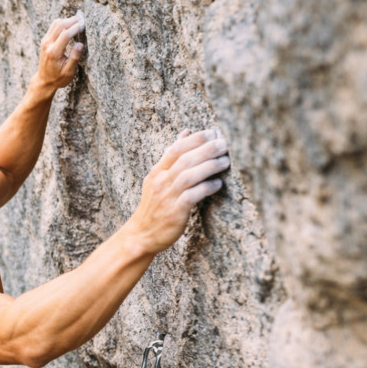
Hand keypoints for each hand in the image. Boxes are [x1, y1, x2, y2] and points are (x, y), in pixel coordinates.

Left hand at [30, 13, 85, 95]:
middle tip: (83, 19)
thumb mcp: (69, 72)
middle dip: (72, 21)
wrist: (44, 80)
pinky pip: (53, 26)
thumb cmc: (58, 78)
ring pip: (56, 23)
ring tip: (78, 21)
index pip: (65, 35)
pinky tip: (71, 24)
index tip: (84, 25)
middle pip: (60, 25)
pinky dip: (62, 23)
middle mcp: (47, 45)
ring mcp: (45, 41)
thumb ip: (74, 58)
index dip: (75, 28)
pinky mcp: (45, 40)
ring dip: (67, 20)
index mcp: (53, 53)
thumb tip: (80, 44)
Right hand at [129, 129, 229, 253]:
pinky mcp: (175, 212)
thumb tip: (185, 132)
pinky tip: (218, 184)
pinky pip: (192, 196)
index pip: (175, 149)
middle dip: (206, 150)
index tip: (212, 133)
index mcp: (156, 172)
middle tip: (223, 144)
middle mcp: (160, 182)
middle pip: (184, 160)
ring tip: (225, 162)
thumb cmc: (154, 206)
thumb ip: (172, 157)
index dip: (194, 139)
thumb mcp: (158, 179)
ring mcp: (167, 197)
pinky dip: (207, 188)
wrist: (142, 235)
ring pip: (189, 176)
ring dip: (210, 166)